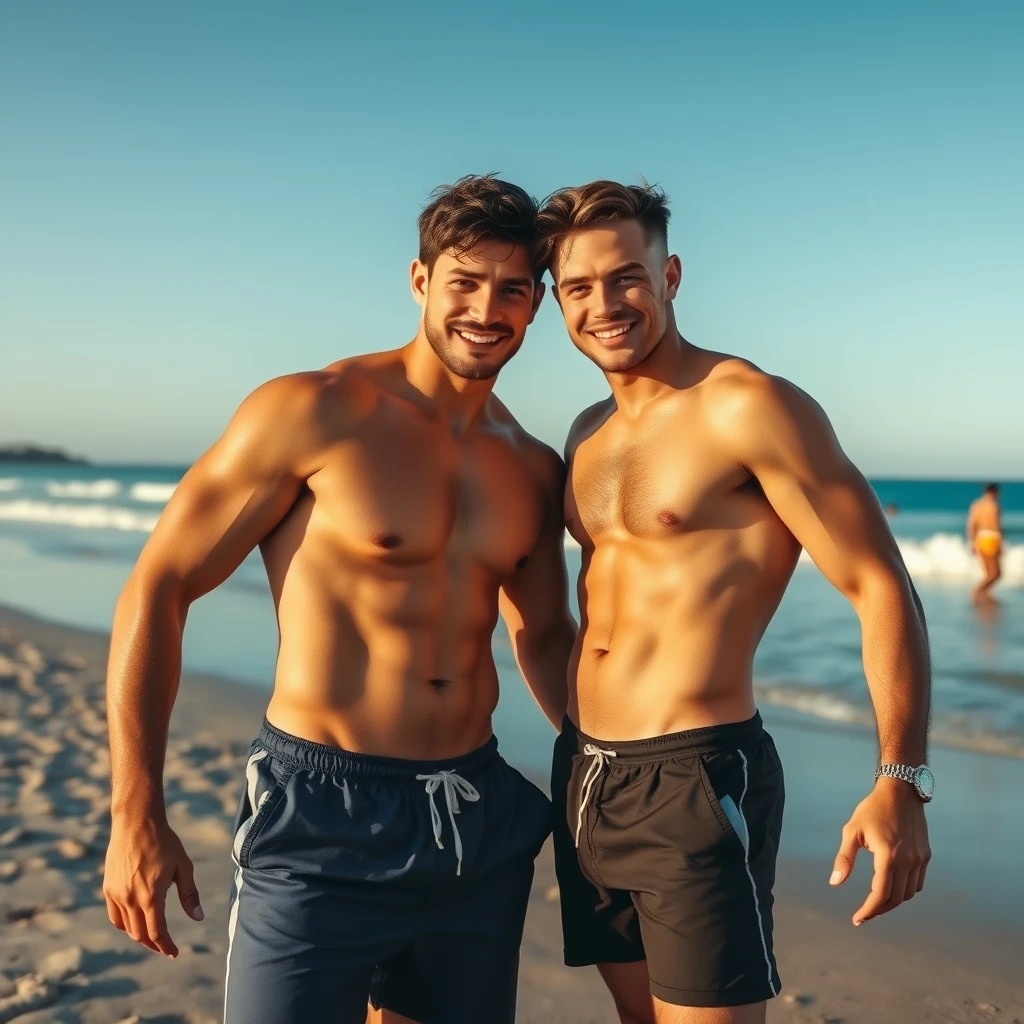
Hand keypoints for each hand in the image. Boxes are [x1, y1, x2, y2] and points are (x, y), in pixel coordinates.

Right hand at [103, 815, 203, 956]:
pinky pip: (115, 916)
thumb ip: (189, 894)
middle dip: (154, 944)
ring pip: (126, 928)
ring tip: (152, 936)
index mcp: (151, 896)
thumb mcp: (183, 866)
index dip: (166, 946)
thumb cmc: (164, 842)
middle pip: (140, 935)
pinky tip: (135, 922)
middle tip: (165, 946)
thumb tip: (198, 918)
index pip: (157, 932)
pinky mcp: (108, 888)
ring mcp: (116, 894)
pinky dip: (125, 924)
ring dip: (139, 936)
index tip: (174, 953)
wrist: (136, 823)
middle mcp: (130, 899)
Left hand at [829, 777, 929, 924]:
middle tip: (864, 913)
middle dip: (879, 909)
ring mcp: (919, 859)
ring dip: (893, 902)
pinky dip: (906, 891)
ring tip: (877, 902)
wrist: (901, 792)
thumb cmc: (872, 809)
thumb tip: (835, 882)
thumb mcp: (852, 831)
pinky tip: (893, 888)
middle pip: (896, 898)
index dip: (868, 910)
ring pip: (909, 893)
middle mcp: (907, 860)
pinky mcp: (925, 855)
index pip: (880, 893)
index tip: (857, 919)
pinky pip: (918, 883)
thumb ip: (845, 858)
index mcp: (888, 855)